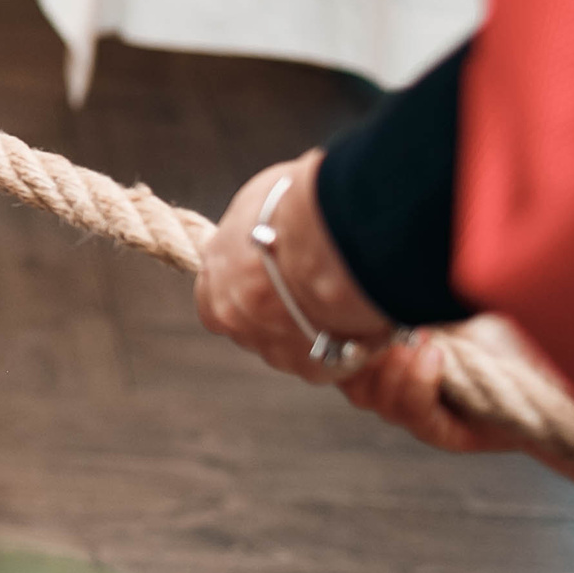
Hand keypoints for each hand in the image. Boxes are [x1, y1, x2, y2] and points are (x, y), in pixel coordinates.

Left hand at [196, 152, 396, 383]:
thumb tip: (263, 228)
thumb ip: (251, 233)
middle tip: (310, 289)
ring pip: (290, 346)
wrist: (336, 242)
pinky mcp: (314, 367)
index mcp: (216, 278)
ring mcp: (274, 349)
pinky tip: (359, 321)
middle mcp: (237, 320)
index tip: (264, 280)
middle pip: (252, 326)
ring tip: (341, 304)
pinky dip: (343, 346)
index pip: (214, 299)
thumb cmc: (298, 210)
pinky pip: (327, 361)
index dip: (240, 291)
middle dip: (277, 312)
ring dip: (310, 331)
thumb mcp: (256, 205)